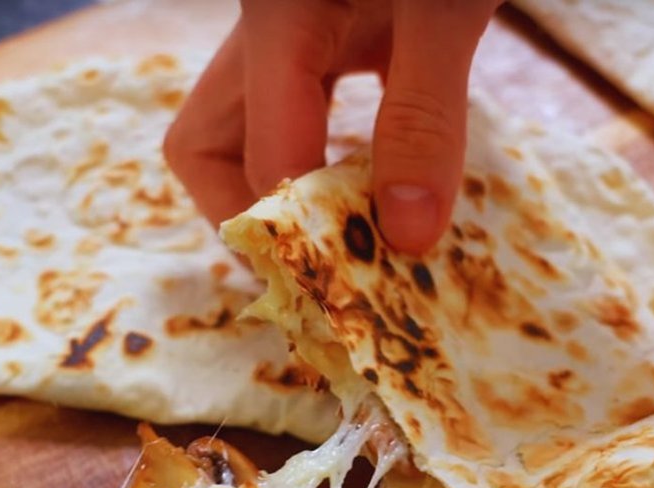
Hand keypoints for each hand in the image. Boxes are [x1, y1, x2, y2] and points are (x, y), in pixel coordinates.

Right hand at [165, 0, 502, 253]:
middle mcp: (264, 30)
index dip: (295, 231)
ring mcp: (286, 35)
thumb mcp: (447, 9)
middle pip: (205, 147)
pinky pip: (293, 116)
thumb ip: (425, 117)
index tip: (346, 292)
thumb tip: (406, 240)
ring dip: (282, 195)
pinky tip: (373, 182)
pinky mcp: (322, 37)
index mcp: (280, 17)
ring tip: (345, 241)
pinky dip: (321, 162)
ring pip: (240, 134)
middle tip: (319, 269)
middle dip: (248, 218)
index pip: (260, 153)